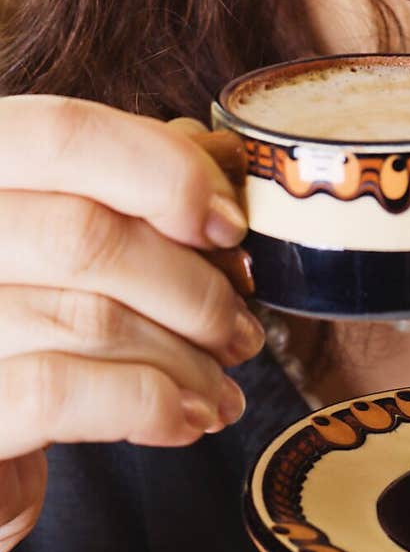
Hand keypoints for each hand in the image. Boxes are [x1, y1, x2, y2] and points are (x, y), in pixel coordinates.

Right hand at [0, 95, 264, 551]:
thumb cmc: (27, 317)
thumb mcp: (59, 234)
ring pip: (88, 318)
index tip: (228, 226)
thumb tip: (219, 186)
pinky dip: (148, 405)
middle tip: (240, 327)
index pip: (65, 133)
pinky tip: (185, 418)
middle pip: (87, 235)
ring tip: (222, 383)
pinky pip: (60, 393)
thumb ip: (125, 191)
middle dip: (192, 287)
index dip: (165, 171)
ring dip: (186, 357)